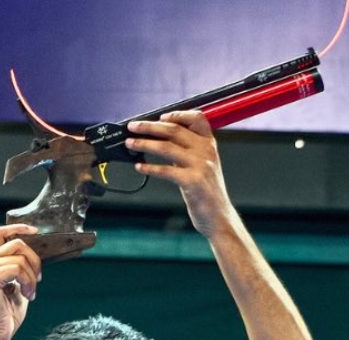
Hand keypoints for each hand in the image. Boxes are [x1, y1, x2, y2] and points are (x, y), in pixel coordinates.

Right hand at [0, 224, 41, 339]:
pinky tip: (27, 295)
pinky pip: (17, 269)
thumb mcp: (19, 285)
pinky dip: (27, 282)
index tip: (36, 231)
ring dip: (32, 276)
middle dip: (35, 260)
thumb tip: (39, 252)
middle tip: (38, 280)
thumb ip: (23, 267)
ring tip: (30, 293)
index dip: (18, 227)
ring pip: (20, 258)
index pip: (0, 233)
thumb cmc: (7, 313)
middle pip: (17, 243)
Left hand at [126, 111, 240, 239]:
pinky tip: (139, 167)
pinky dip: (150, 168)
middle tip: (132, 126)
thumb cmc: (205, 192)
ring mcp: (201, 166)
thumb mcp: (201, 166)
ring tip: (129, 143)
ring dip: (144, 143)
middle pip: (175, 130)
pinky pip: (166, 171)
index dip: (178, 114)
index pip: (198, 118)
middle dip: (150, 126)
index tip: (159, 117)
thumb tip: (159, 141)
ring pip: (167, 147)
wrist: (218, 216)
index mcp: (209, 144)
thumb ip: (185, 152)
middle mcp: (207, 151)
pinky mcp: (193, 181)